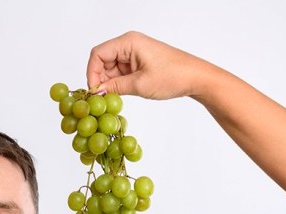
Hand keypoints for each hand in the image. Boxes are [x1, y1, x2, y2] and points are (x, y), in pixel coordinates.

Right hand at [86, 31, 205, 99]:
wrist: (194, 77)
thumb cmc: (172, 76)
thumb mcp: (139, 84)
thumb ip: (115, 87)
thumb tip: (96, 93)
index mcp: (128, 42)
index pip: (98, 54)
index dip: (92, 73)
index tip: (94, 92)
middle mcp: (129, 45)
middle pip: (102, 61)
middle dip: (100, 80)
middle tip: (102, 99)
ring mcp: (133, 54)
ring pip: (110, 69)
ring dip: (109, 84)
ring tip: (114, 99)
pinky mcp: (137, 63)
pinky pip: (119, 73)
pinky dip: (117, 85)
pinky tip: (120, 95)